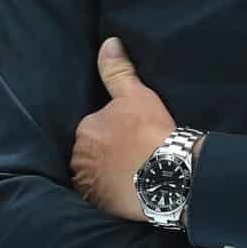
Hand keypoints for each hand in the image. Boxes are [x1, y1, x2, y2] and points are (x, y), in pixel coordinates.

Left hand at [72, 36, 177, 221]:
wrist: (167, 174)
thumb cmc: (150, 132)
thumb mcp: (135, 95)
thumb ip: (117, 70)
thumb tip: (108, 43)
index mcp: (85, 128)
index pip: (93, 127)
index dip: (113, 130)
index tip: (130, 134)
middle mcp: (79, 157)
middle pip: (89, 152)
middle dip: (104, 152)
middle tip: (131, 153)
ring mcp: (88, 183)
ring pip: (93, 174)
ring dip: (104, 173)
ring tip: (130, 172)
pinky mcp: (98, 204)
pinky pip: (98, 196)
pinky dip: (108, 192)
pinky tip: (126, 189)